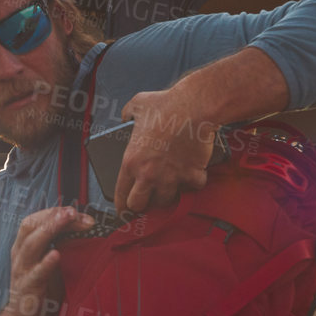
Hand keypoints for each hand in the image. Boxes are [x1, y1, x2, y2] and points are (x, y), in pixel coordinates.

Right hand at [0, 205, 92, 315]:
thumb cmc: (39, 285)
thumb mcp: (49, 259)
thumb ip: (61, 242)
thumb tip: (85, 223)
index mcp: (23, 244)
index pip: (36, 219)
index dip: (55, 212)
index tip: (76, 212)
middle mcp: (19, 253)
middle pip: (31, 226)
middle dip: (52, 216)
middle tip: (72, 211)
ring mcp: (22, 270)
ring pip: (31, 245)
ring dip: (50, 230)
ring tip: (65, 220)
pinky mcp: (27, 288)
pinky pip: (36, 273)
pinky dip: (46, 263)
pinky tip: (56, 255)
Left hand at [115, 87, 215, 212]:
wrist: (195, 106)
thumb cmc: (166, 104)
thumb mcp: (136, 104)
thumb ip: (127, 114)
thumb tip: (125, 118)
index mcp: (131, 161)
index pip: (120, 194)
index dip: (121, 206)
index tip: (124, 211)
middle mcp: (149, 175)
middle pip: (139, 206)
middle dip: (141, 206)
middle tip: (145, 201)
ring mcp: (172, 178)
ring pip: (166, 201)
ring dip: (167, 195)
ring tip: (168, 187)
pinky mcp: (192, 175)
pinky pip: (192, 188)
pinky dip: (193, 183)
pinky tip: (192, 174)